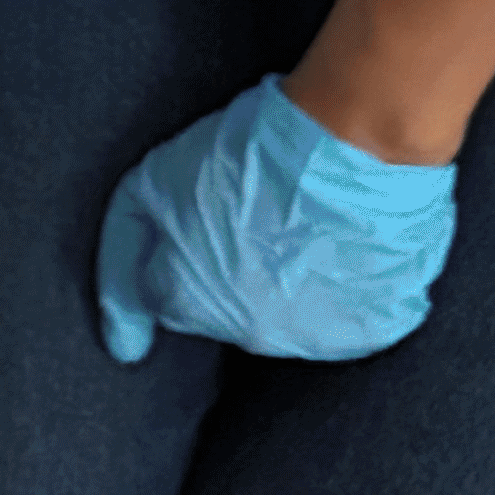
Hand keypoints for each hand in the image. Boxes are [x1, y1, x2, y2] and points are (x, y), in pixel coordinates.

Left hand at [95, 75, 457, 364]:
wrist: (347, 145)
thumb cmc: (242, 156)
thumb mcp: (146, 188)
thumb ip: (121, 261)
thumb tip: (122, 348)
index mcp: (190, 303)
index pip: (164, 300)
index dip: (179, 254)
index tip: (203, 223)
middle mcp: (248, 333)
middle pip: (224, 313)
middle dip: (230, 272)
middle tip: (256, 216)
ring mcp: (314, 336)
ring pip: (286, 320)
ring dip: (287, 285)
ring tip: (302, 227)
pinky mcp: (372, 327)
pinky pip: (351, 319)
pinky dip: (345, 290)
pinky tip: (342, 246)